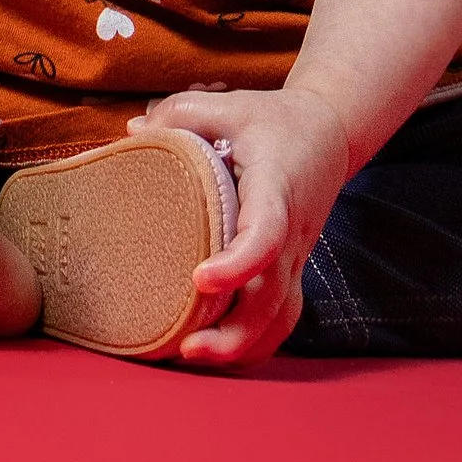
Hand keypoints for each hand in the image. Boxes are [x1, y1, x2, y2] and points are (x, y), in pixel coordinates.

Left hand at [137, 83, 353, 367]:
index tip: (202, 279)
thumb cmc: (273, 121)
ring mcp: (296, 259)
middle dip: (234, 331)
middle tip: (185, 347)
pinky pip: (281, 322)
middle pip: (273, 296)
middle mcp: (292, 233)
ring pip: (280, 319)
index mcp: (276, 188)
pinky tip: (217, 356)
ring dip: (242, 346)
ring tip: (192, 358)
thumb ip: (181, 114)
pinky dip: (255, 346)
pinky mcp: (293, 273)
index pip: (267, 233)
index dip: (239, 263)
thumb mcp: (230, 104)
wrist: (329, 134)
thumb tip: (131, 134)